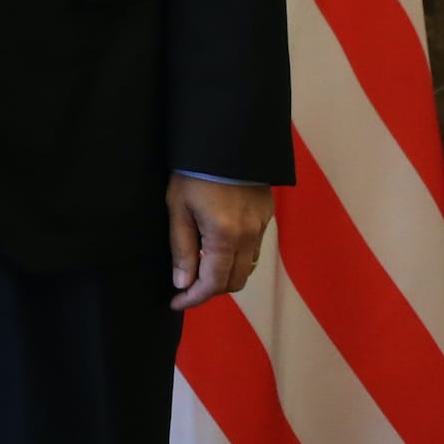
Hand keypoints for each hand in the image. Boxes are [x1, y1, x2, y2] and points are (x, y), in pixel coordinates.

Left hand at [166, 174, 272, 309]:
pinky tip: (218, 248)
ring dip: (225, 276)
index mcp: (224, 237)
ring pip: (247, 268)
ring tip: (200, 268)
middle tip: (186, 287)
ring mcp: (261, 227)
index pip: (213, 283)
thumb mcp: (178, 208)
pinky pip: (254, 250)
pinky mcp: (267, 217)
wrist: (226, 141)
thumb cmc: (193, 172)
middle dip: (210, 290)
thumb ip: (181, 248)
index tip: (176, 302)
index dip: (194, 298)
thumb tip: (182, 283)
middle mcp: (248, 237)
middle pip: (234, 281)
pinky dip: (237, 259)